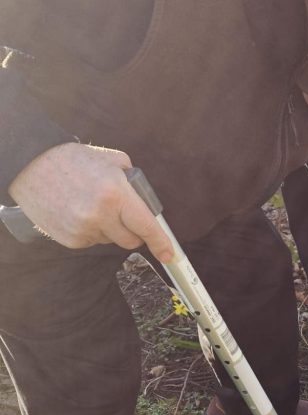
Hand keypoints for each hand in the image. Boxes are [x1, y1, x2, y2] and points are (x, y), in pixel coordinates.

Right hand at [8, 142, 173, 262]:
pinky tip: (78, 212)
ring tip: (91, 205)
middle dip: (133, 231)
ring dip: (109, 229)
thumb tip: (145, 202)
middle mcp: (101, 215)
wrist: (31, 166)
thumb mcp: (112, 160)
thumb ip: (134, 180)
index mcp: (116, 194)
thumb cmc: (73, 160)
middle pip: (131, 241)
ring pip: (110, 240)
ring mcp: (84, 230)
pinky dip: (91, 231)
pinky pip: (92, 241)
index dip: (161, 242)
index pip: (146, 226)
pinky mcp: (70, 240)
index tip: (169, 254)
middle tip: (123, 214)